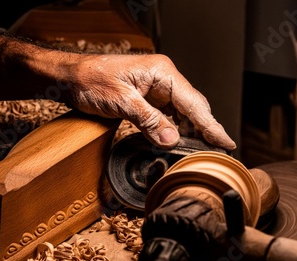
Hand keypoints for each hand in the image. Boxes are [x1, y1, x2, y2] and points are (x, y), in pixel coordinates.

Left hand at [65, 54, 236, 150]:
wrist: (70, 78)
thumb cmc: (91, 80)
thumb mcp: (120, 101)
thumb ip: (148, 120)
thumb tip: (172, 140)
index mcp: (162, 72)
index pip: (194, 102)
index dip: (211, 125)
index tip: (226, 142)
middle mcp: (164, 78)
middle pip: (193, 107)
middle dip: (205, 129)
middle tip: (217, 152)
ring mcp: (157, 88)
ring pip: (182, 113)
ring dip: (190, 132)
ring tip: (200, 152)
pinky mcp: (149, 98)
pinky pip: (168, 116)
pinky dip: (174, 130)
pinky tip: (177, 143)